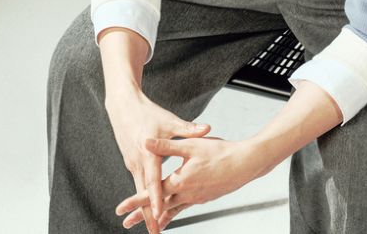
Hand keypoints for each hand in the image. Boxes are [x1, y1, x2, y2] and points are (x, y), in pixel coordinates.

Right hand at [104, 91, 210, 233]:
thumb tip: (206, 129)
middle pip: (143, 193)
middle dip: (148, 214)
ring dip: (144, 209)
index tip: (160, 214)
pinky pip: (138, 183)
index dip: (157, 199)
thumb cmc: (147, 113)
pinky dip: (142, 197)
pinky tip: (147, 208)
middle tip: (154, 232)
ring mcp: (133, 163)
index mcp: (148, 153)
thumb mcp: (168, 121)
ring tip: (152, 226)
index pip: (153, 181)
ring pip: (139, 191)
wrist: (123, 107)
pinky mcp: (132, 163)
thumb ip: (188, 129)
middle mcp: (138, 162)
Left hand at [116, 135, 265, 229]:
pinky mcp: (203, 197)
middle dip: (142, 214)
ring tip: (146, 224)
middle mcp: (186, 193)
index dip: (135, 200)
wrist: (245, 164)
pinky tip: (170, 216)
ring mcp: (195, 198)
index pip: (152, 192)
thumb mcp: (191, 145)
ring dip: (157, 216)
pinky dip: (174, 213)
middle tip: (126, 222)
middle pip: (159, 206)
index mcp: (180, 181)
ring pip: (171, 209)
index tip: (121, 208)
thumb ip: (166, 146)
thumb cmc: (220, 152)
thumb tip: (145, 142)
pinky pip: (184, 208)